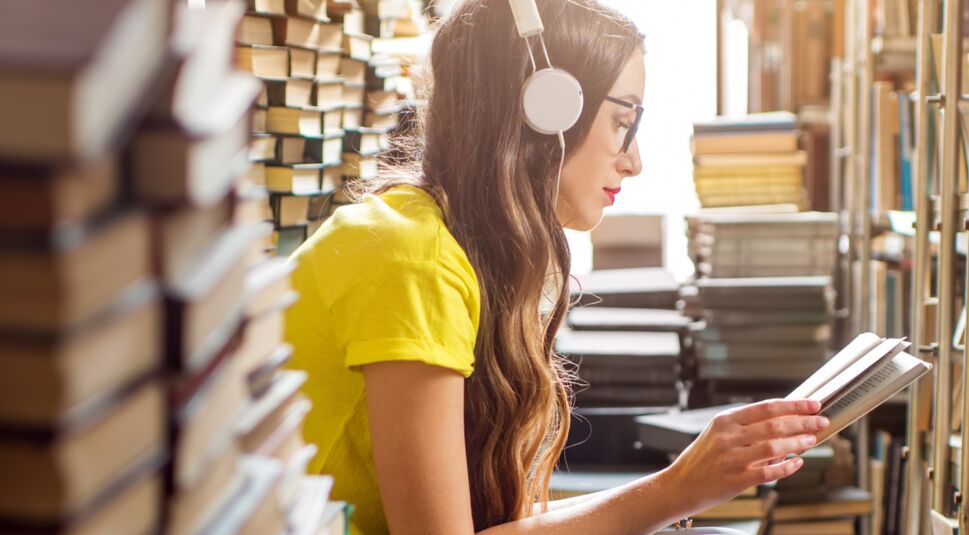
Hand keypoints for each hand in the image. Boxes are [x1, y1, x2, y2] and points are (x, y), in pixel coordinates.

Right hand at [662, 398, 828, 513]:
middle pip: (774, 425)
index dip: (794, 405)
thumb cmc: (703, 457)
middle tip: (821, 421)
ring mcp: (733, 458)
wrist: (682, 484)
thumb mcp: (718, 433)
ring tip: (812, 440)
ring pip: (774, 446)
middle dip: (803, 422)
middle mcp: (728, 437)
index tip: (813, 404)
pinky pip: (769, 472)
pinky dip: (787, 466)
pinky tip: (798, 462)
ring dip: (798, 442)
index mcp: (725, 420)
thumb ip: (747, 426)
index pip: (766, 407)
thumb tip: (784, 419)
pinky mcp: (737, 479)